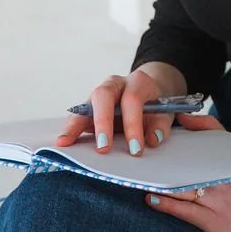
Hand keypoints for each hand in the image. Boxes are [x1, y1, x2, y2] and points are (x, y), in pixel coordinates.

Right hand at [55, 69, 171, 156]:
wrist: (150, 91)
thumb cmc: (156, 104)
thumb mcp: (166, 112)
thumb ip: (161, 124)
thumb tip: (152, 140)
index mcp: (137, 82)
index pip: (132, 99)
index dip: (133, 124)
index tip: (136, 149)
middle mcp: (115, 84)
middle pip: (103, 96)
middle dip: (102, 122)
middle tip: (103, 148)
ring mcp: (99, 95)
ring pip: (85, 105)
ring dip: (75, 124)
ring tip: (65, 142)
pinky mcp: (90, 107)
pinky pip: (78, 116)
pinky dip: (71, 128)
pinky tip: (64, 141)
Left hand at [146, 113, 230, 231]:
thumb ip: (211, 129)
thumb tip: (183, 117)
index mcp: (224, 157)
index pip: (189, 146)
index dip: (165, 144)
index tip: (146, 137)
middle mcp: (219, 178)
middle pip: (180, 168)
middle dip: (157, 164)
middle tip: (136, 160)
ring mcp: (216, 201)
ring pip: (178, 189)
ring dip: (157, 184)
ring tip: (138, 179)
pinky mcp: (215, 222)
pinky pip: (185, 212)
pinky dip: (166, 204)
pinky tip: (151, 199)